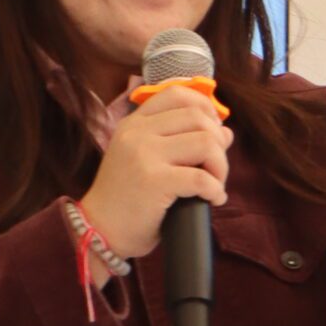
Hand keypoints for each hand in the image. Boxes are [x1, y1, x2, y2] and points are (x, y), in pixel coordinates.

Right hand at [76, 85, 231, 259]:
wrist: (98, 231)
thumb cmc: (126, 199)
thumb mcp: (147, 160)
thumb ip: (181, 141)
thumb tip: (226, 132)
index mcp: (134, 124)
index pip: (177, 94)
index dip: (205, 107)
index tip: (213, 131)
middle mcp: (137, 133)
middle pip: (198, 118)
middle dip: (218, 142)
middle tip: (216, 167)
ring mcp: (144, 155)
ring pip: (206, 143)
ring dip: (221, 166)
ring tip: (216, 185)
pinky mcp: (154, 182)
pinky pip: (202, 178)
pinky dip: (216, 190)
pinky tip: (213, 199)